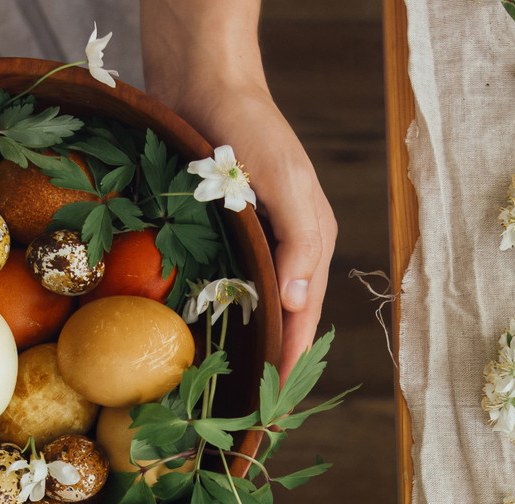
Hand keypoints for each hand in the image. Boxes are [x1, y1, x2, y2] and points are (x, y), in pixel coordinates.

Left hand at [153, 82, 335, 378]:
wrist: (205, 83)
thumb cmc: (252, 130)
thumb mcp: (286, 184)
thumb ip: (300, 243)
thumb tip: (299, 305)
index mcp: (312, 243)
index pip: (304, 318)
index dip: (292, 361)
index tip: (275, 406)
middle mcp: (286, 249)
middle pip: (283, 318)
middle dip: (271, 361)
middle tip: (250, 409)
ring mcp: (254, 242)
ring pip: (253, 305)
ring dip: (245, 341)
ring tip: (226, 384)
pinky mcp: (223, 233)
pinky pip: (225, 282)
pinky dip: (219, 310)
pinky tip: (202, 332)